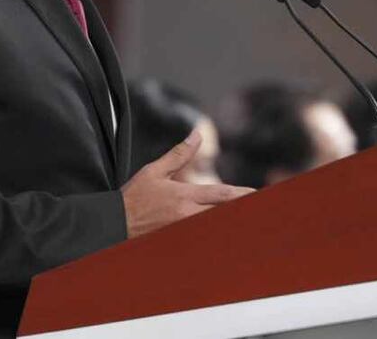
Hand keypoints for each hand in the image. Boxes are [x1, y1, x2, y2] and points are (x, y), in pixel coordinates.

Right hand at [121, 129, 253, 237]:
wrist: (113, 224)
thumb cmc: (133, 197)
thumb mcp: (154, 171)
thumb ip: (179, 154)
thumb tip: (196, 135)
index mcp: (184, 196)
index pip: (221, 195)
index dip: (242, 194)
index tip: (257, 193)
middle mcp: (187, 215)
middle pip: (224, 213)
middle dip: (243, 209)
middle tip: (263, 207)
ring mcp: (184, 231)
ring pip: (215, 227)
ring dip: (231, 222)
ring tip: (250, 220)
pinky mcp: (177, 242)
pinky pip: (201, 239)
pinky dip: (213, 236)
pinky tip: (223, 233)